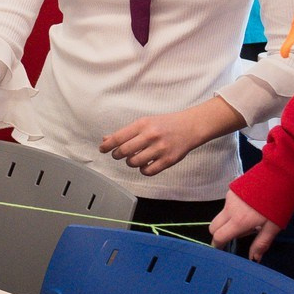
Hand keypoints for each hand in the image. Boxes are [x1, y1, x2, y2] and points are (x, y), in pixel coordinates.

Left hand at [102, 100, 239, 177]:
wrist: (190, 127)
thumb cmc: (165, 124)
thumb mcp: (145, 122)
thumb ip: (126, 132)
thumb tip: (106, 139)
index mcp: (143, 124)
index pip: (118, 137)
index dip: (107, 145)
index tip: (102, 149)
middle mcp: (151, 136)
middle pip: (124, 151)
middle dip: (117, 155)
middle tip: (118, 155)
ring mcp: (160, 149)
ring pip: (134, 162)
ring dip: (130, 162)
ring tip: (134, 158)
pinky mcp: (168, 160)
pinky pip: (148, 171)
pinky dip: (142, 170)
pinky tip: (144, 165)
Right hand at [208, 192, 281, 260]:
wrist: (281, 175)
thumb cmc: (279, 204)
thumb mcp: (273, 227)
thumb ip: (261, 244)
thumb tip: (253, 259)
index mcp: (239, 221)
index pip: (218, 237)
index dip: (218, 246)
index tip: (222, 250)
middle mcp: (229, 210)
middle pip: (213, 227)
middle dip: (219, 234)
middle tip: (235, 236)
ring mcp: (229, 199)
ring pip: (220, 216)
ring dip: (227, 222)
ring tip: (248, 220)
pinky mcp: (231, 190)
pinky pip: (226, 205)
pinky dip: (232, 211)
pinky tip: (248, 208)